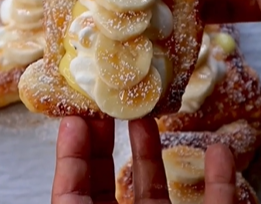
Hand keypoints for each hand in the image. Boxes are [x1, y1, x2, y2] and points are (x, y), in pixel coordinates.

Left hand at [51, 116, 235, 203]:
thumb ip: (72, 189)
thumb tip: (69, 127)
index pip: (77, 186)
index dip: (77, 146)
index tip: (80, 109)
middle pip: (114, 178)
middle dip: (109, 137)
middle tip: (107, 101)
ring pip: (157, 187)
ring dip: (152, 148)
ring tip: (146, 113)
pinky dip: (220, 181)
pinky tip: (219, 152)